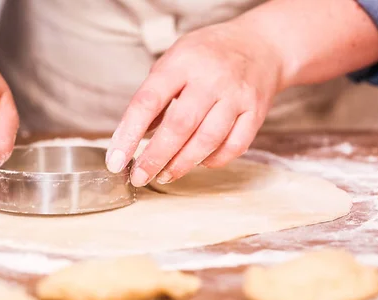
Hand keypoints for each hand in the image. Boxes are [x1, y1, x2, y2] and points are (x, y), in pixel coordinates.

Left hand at [106, 21, 282, 186]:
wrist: (262, 44)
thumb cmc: (209, 54)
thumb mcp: (175, 60)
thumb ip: (154, 95)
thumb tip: (132, 137)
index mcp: (182, 62)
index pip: (148, 101)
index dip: (128, 134)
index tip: (115, 160)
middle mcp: (211, 78)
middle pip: (179, 126)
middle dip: (155, 157)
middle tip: (139, 176)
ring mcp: (236, 96)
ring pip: (207, 140)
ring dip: (182, 164)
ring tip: (164, 176)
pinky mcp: (256, 112)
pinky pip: (234, 146)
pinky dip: (214, 160)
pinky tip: (199, 163)